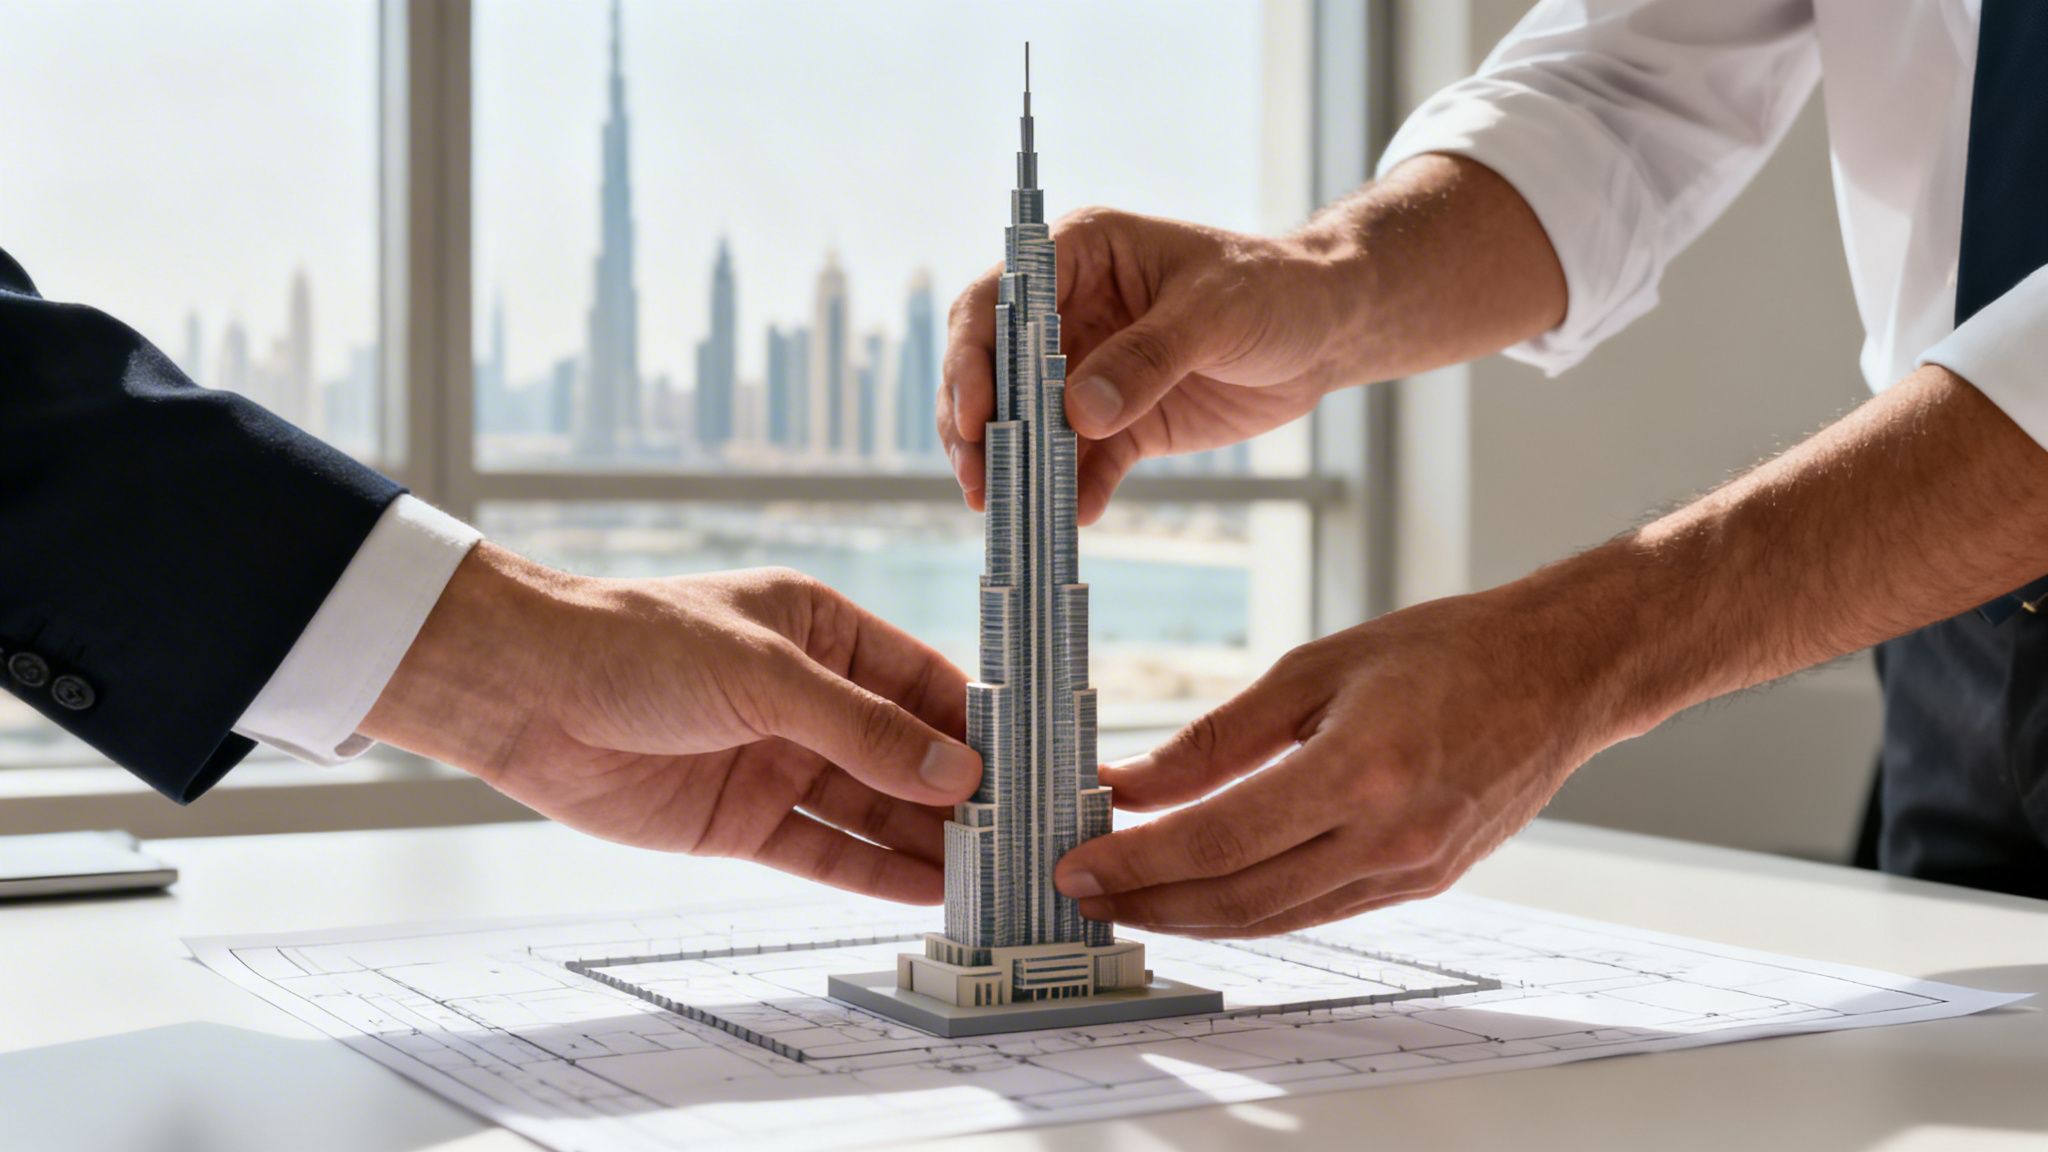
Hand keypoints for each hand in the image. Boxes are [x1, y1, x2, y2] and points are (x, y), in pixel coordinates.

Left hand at [362, 546, 981, 903]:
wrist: (525, 695)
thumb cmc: (638, 645)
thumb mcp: (766, 675)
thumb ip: (864, 730)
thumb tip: (959, 774)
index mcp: (825, 631)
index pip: (926, 682)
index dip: (983, 724)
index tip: (1040, 766)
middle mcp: (811, 698)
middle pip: (908, 755)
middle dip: (966, 797)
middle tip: (1030, 840)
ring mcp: (780, 761)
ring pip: (873, 811)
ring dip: (930, 844)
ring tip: (995, 878)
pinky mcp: (744, 821)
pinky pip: (825, 851)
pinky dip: (873, 873)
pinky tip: (927, 893)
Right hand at [938, 207, 1348, 523]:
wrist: (1326, 331)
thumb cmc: (1272, 290)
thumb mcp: (1213, 314)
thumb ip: (1146, 359)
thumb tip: (1077, 413)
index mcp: (1079, 256)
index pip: (998, 302)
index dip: (972, 357)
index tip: (973, 415)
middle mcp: (1069, 313)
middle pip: (994, 371)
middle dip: (976, 427)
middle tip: (978, 480)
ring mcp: (1089, 371)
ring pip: (1026, 425)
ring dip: (1012, 468)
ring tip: (1007, 511)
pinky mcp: (1119, 423)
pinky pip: (1082, 463)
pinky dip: (1073, 491)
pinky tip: (1075, 517)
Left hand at [1051, 585, 1626, 935]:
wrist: (1562, 674)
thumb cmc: (1447, 651)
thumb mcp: (1317, 669)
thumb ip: (1219, 737)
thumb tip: (1134, 782)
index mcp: (1359, 772)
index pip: (1218, 841)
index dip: (1137, 861)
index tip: (1074, 864)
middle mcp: (1387, 838)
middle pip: (1238, 898)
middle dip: (1148, 903)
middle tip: (1081, 895)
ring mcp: (1410, 872)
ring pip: (1275, 919)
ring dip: (1192, 919)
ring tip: (1128, 902)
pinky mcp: (1422, 883)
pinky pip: (1318, 913)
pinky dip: (1252, 911)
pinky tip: (1206, 897)